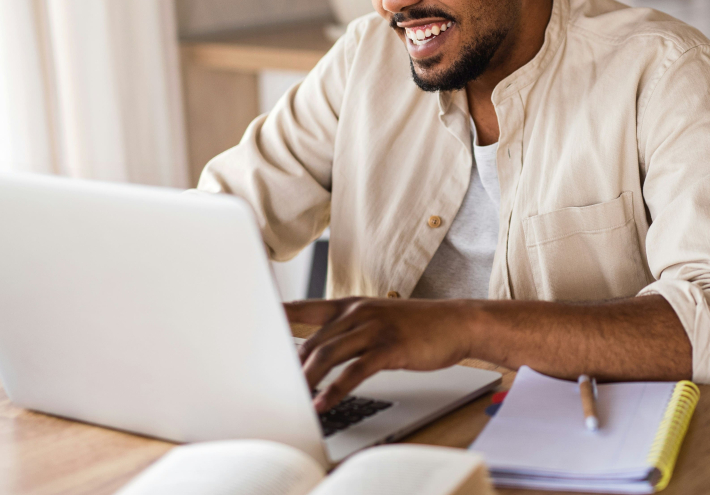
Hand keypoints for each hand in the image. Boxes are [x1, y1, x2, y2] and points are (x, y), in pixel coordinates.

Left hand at [285, 297, 476, 411]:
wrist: (456, 323)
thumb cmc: (416, 325)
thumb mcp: (378, 319)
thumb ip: (347, 331)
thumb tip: (317, 353)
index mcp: (351, 305)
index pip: (305, 307)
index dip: (278, 316)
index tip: (253, 324)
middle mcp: (358, 313)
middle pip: (313, 340)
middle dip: (290, 366)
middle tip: (273, 386)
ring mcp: (375, 328)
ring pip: (329, 354)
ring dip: (308, 379)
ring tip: (293, 399)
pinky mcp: (390, 347)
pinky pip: (356, 371)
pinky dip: (336, 389)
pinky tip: (325, 403)